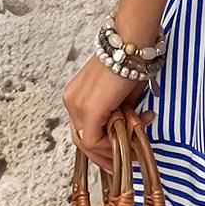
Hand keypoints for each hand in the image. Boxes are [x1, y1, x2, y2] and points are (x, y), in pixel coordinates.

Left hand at [62, 56, 153, 172]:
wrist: (132, 43)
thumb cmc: (131, 61)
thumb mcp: (124, 95)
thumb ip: (122, 113)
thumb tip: (131, 129)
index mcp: (76, 96)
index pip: (84, 129)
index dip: (101, 146)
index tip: (120, 154)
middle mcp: (71, 101)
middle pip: (82, 140)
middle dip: (104, 155)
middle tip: (123, 163)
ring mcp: (77, 105)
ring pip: (87, 143)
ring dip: (111, 152)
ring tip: (133, 153)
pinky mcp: (88, 110)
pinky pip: (95, 140)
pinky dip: (112, 145)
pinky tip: (130, 140)